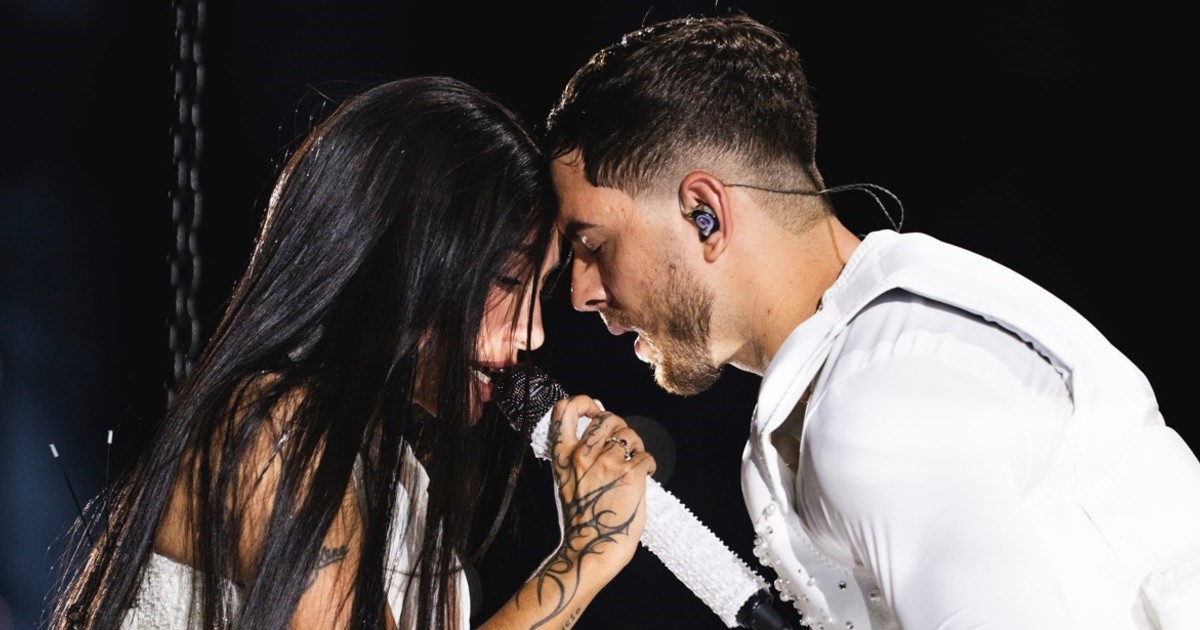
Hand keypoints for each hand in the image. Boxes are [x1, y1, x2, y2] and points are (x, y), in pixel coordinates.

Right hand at [547, 394, 655, 580]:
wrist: (591, 550)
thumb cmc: (581, 519)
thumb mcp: (567, 481)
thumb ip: (578, 455)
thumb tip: (598, 428)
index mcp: (562, 456)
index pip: (564, 409)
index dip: (582, 402)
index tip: (592, 410)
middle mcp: (582, 456)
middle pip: (607, 417)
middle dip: (619, 426)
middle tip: (622, 444)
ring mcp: (607, 464)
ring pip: (630, 435)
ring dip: (636, 447)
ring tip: (634, 463)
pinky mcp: (630, 475)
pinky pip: (646, 456)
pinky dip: (649, 465)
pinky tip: (644, 476)